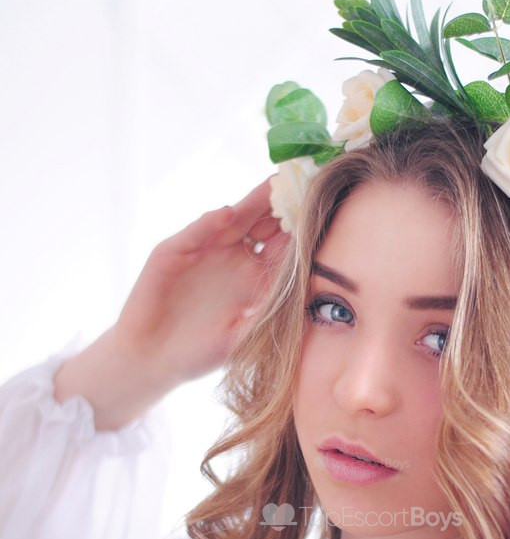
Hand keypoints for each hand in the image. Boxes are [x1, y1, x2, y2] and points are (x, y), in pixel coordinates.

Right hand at [111, 177, 288, 386]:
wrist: (153, 358)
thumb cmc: (201, 351)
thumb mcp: (245, 338)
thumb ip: (271, 315)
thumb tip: (309, 301)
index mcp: (255, 277)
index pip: (285, 245)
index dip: (303, 229)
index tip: (328, 211)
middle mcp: (233, 257)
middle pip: (263, 223)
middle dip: (282, 203)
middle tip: (306, 180)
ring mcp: (203, 250)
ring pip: (232, 219)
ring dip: (252, 202)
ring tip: (274, 184)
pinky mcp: (172, 253)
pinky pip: (194, 234)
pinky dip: (208, 224)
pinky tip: (228, 215)